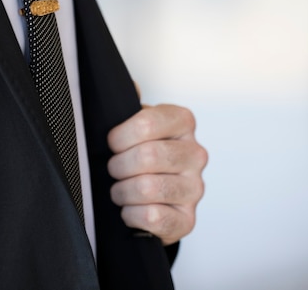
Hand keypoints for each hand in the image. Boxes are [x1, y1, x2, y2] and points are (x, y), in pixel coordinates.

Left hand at [107, 104, 207, 244]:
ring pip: (148, 188)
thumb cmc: (134, 152)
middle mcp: (195, 153)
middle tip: (113, 169)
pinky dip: (131, 215)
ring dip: (122, 191)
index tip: (112, 143)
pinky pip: (153, 217)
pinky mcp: (188, 220)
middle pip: (148, 156)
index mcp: (182, 122)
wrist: (146, 196)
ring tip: (119, 190)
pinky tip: (130, 210)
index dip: (120, 136)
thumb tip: (130, 86)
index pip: (148, 122)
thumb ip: (126, 103)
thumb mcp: (129, 123)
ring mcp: (195, 188)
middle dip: (118, 166)